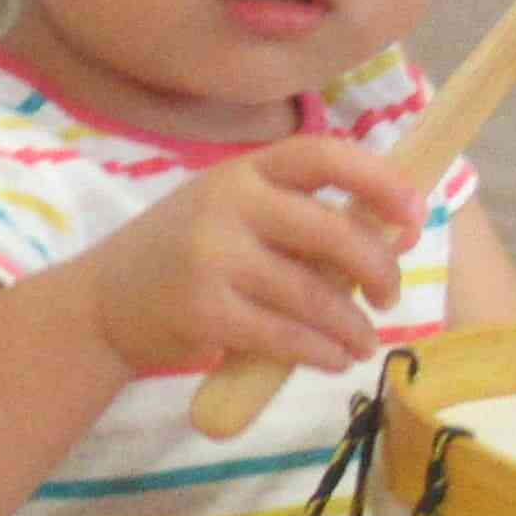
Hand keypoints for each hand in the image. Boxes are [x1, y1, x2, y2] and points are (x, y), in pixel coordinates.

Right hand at [77, 134, 427, 386]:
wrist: (101, 304)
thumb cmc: (180, 255)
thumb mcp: (227, 212)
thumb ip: (292, 214)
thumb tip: (389, 234)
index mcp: (244, 171)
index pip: (324, 155)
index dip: (380, 181)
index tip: (414, 215)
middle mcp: (229, 205)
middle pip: (332, 231)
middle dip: (378, 268)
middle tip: (390, 295)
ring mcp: (213, 258)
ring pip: (313, 294)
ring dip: (352, 325)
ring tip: (364, 343)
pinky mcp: (204, 312)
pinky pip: (284, 336)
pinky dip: (320, 352)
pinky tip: (332, 360)